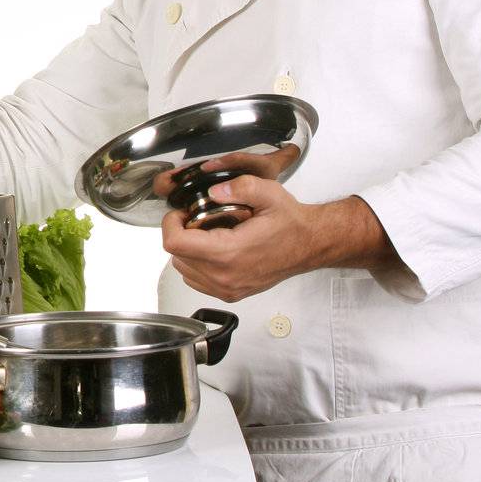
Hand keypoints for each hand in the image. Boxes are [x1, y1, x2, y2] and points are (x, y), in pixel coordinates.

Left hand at [161, 175, 321, 301]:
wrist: (310, 244)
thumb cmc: (291, 223)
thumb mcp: (269, 193)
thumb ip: (239, 187)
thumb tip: (213, 192)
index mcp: (229, 253)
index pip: (175, 243)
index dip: (170, 223)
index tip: (181, 213)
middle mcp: (225, 276)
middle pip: (176, 256)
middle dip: (179, 233)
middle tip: (194, 219)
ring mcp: (228, 289)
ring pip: (184, 270)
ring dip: (187, 250)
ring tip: (205, 233)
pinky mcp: (231, 294)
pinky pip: (197, 281)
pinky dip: (196, 264)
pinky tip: (212, 249)